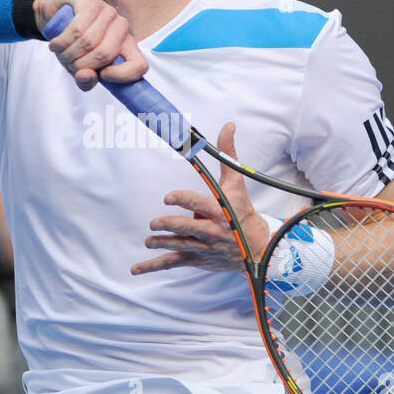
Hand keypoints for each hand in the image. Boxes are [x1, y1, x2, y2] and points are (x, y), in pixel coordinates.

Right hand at [34, 0, 148, 89]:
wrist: (56, 13)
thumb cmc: (74, 44)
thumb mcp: (80, 68)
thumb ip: (86, 80)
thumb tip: (86, 76)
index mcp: (127, 46)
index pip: (140, 65)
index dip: (123, 75)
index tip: (102, 76)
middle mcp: (122, 27)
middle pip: (105, 54)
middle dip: (80, 65)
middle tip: (69, 64)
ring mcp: (108, 12)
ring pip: (88, 42)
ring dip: (67, 54)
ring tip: (61, 54)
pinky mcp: (90, 2)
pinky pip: (76, 28)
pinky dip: (61, 42)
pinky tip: (55, 44)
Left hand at [131, 123, 270, 274]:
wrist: (257, 247)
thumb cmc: (242, 211)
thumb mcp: (237, 183)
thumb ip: (228, 155)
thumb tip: (228, 125)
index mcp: (219, 211)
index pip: (199, 204)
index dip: (184, 201)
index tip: (168, 197)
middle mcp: (211, 231)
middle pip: (188, 229)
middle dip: (170, 226)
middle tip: (155, 222)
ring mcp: (203, 247)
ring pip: (179, 247)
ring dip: (162, 244)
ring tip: (149, 240)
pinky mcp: (196, 259)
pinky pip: (173, 263)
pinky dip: (154, 266)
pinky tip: (136, 269)